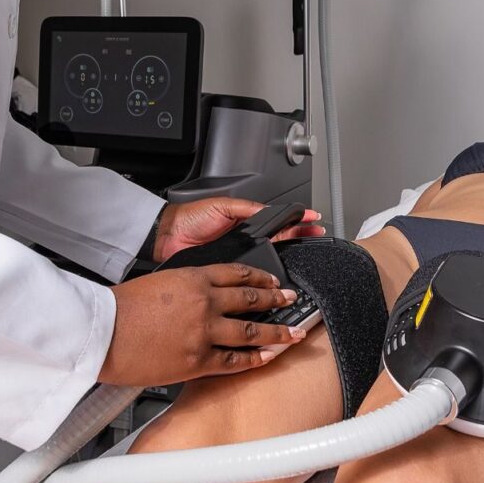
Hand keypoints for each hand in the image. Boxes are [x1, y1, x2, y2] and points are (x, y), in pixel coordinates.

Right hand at [102, 262, 305, 385]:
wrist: (101, 332)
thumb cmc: (119, 308)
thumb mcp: (157, 282)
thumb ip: (184, 289)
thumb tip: (201, 298)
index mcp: (193, 277)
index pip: (237, 272)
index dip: (260, 275)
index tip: (272, 279)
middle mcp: (204, 302)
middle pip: (251, 297)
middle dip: (276, 298)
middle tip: (292, 298)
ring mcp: (204, 331)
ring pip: (251, 330)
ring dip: (277, 331)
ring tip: (294, 332)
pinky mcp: (197, 360)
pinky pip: (235, 361)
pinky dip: (256, 359)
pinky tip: (269, 357)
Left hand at [152, 198, 323, 262]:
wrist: (166, 237)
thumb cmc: (189, 218)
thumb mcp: (223, 206)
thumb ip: (248, 208)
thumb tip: (271, 210)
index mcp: (245, 221)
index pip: (277, 221)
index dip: (296, 221)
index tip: (314, 220)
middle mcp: (244, 240)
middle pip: (279, 239)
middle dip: (299, 237)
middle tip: (316, 236)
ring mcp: (238, 257)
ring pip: (269, 258)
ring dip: (287, 256)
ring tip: (304, 252)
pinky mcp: (229, 273)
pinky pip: (251, 274)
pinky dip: (264, 276)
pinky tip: (276, 276)